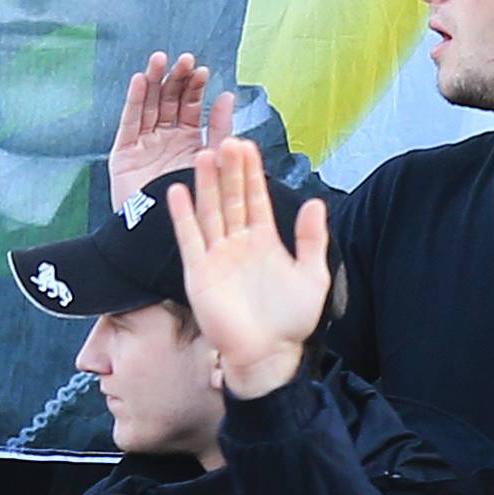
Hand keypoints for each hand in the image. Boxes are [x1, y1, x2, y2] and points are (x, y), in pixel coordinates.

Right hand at [108, 52, 234, 206]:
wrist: (165, 233)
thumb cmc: (192, 202)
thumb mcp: (213, 160)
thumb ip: (219, 129)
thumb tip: (227, 97)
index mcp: (187, 141)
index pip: (191, 106)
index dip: (195, 88)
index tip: (202, 72)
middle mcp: (165, 139)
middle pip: (169, 100)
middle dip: (176, 79)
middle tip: (184, 61)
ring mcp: (144, 145)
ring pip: (149, 105)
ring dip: (154, 81)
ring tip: (161, 60)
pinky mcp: (124, 153)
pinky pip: (129, 122)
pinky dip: (134, 101)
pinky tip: (140, 80)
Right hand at [166, 138, 328, 398]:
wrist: (268, 355)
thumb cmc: (291, 321)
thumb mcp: (312, 275)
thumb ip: (311, 239)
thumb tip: (316, 202)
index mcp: (264, 241)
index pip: (256, 198)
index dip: (252, 172)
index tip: (247, 145)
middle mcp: (238, 244)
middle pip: (231, 198)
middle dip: (229, 170)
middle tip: (226, 139)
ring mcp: (216, 257)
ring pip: (210, 212)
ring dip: (206, 185)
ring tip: (203, 155)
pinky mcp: (199, 274)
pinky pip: (189, 240)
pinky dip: (183, 216)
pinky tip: (177, 192)